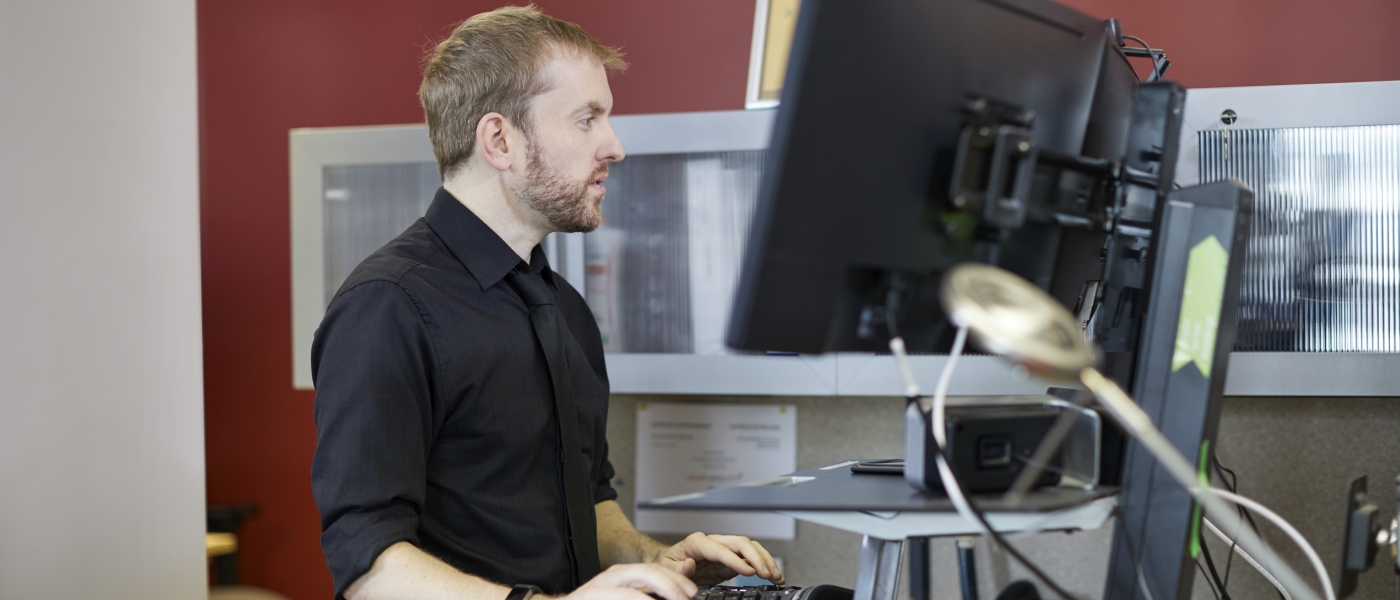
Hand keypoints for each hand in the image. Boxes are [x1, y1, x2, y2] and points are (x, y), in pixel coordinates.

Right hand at [563, 563, 698, 599]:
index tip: (692, 592)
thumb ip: (645, 595)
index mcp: (625, 576)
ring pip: (634, 584)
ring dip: (657, 592)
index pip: (655, 569)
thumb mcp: (627, 596)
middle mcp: (613, 577)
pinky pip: (620, 596)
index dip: (676, 580)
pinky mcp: (591, 596)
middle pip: (648, 572)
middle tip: (686, 597)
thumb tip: (673, 597)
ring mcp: (601, 586)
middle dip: (671, 584)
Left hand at [652, 532, 784, 585]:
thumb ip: (678, 569)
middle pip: (740, 543)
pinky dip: (764, 564)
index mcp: (697, 542)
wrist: (669, 561)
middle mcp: (714, 541)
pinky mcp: (732, 558)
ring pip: (750, 547)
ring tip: (776, 576)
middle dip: (756, 558)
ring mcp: (725, 548)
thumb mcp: (666, 567)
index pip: (720, 549)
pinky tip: (774, 575)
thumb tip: (690, 565)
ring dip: (765, 560)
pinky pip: (751, 557)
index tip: (749, 571)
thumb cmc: (667, 563)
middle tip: (767, 574)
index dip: (736, 560)